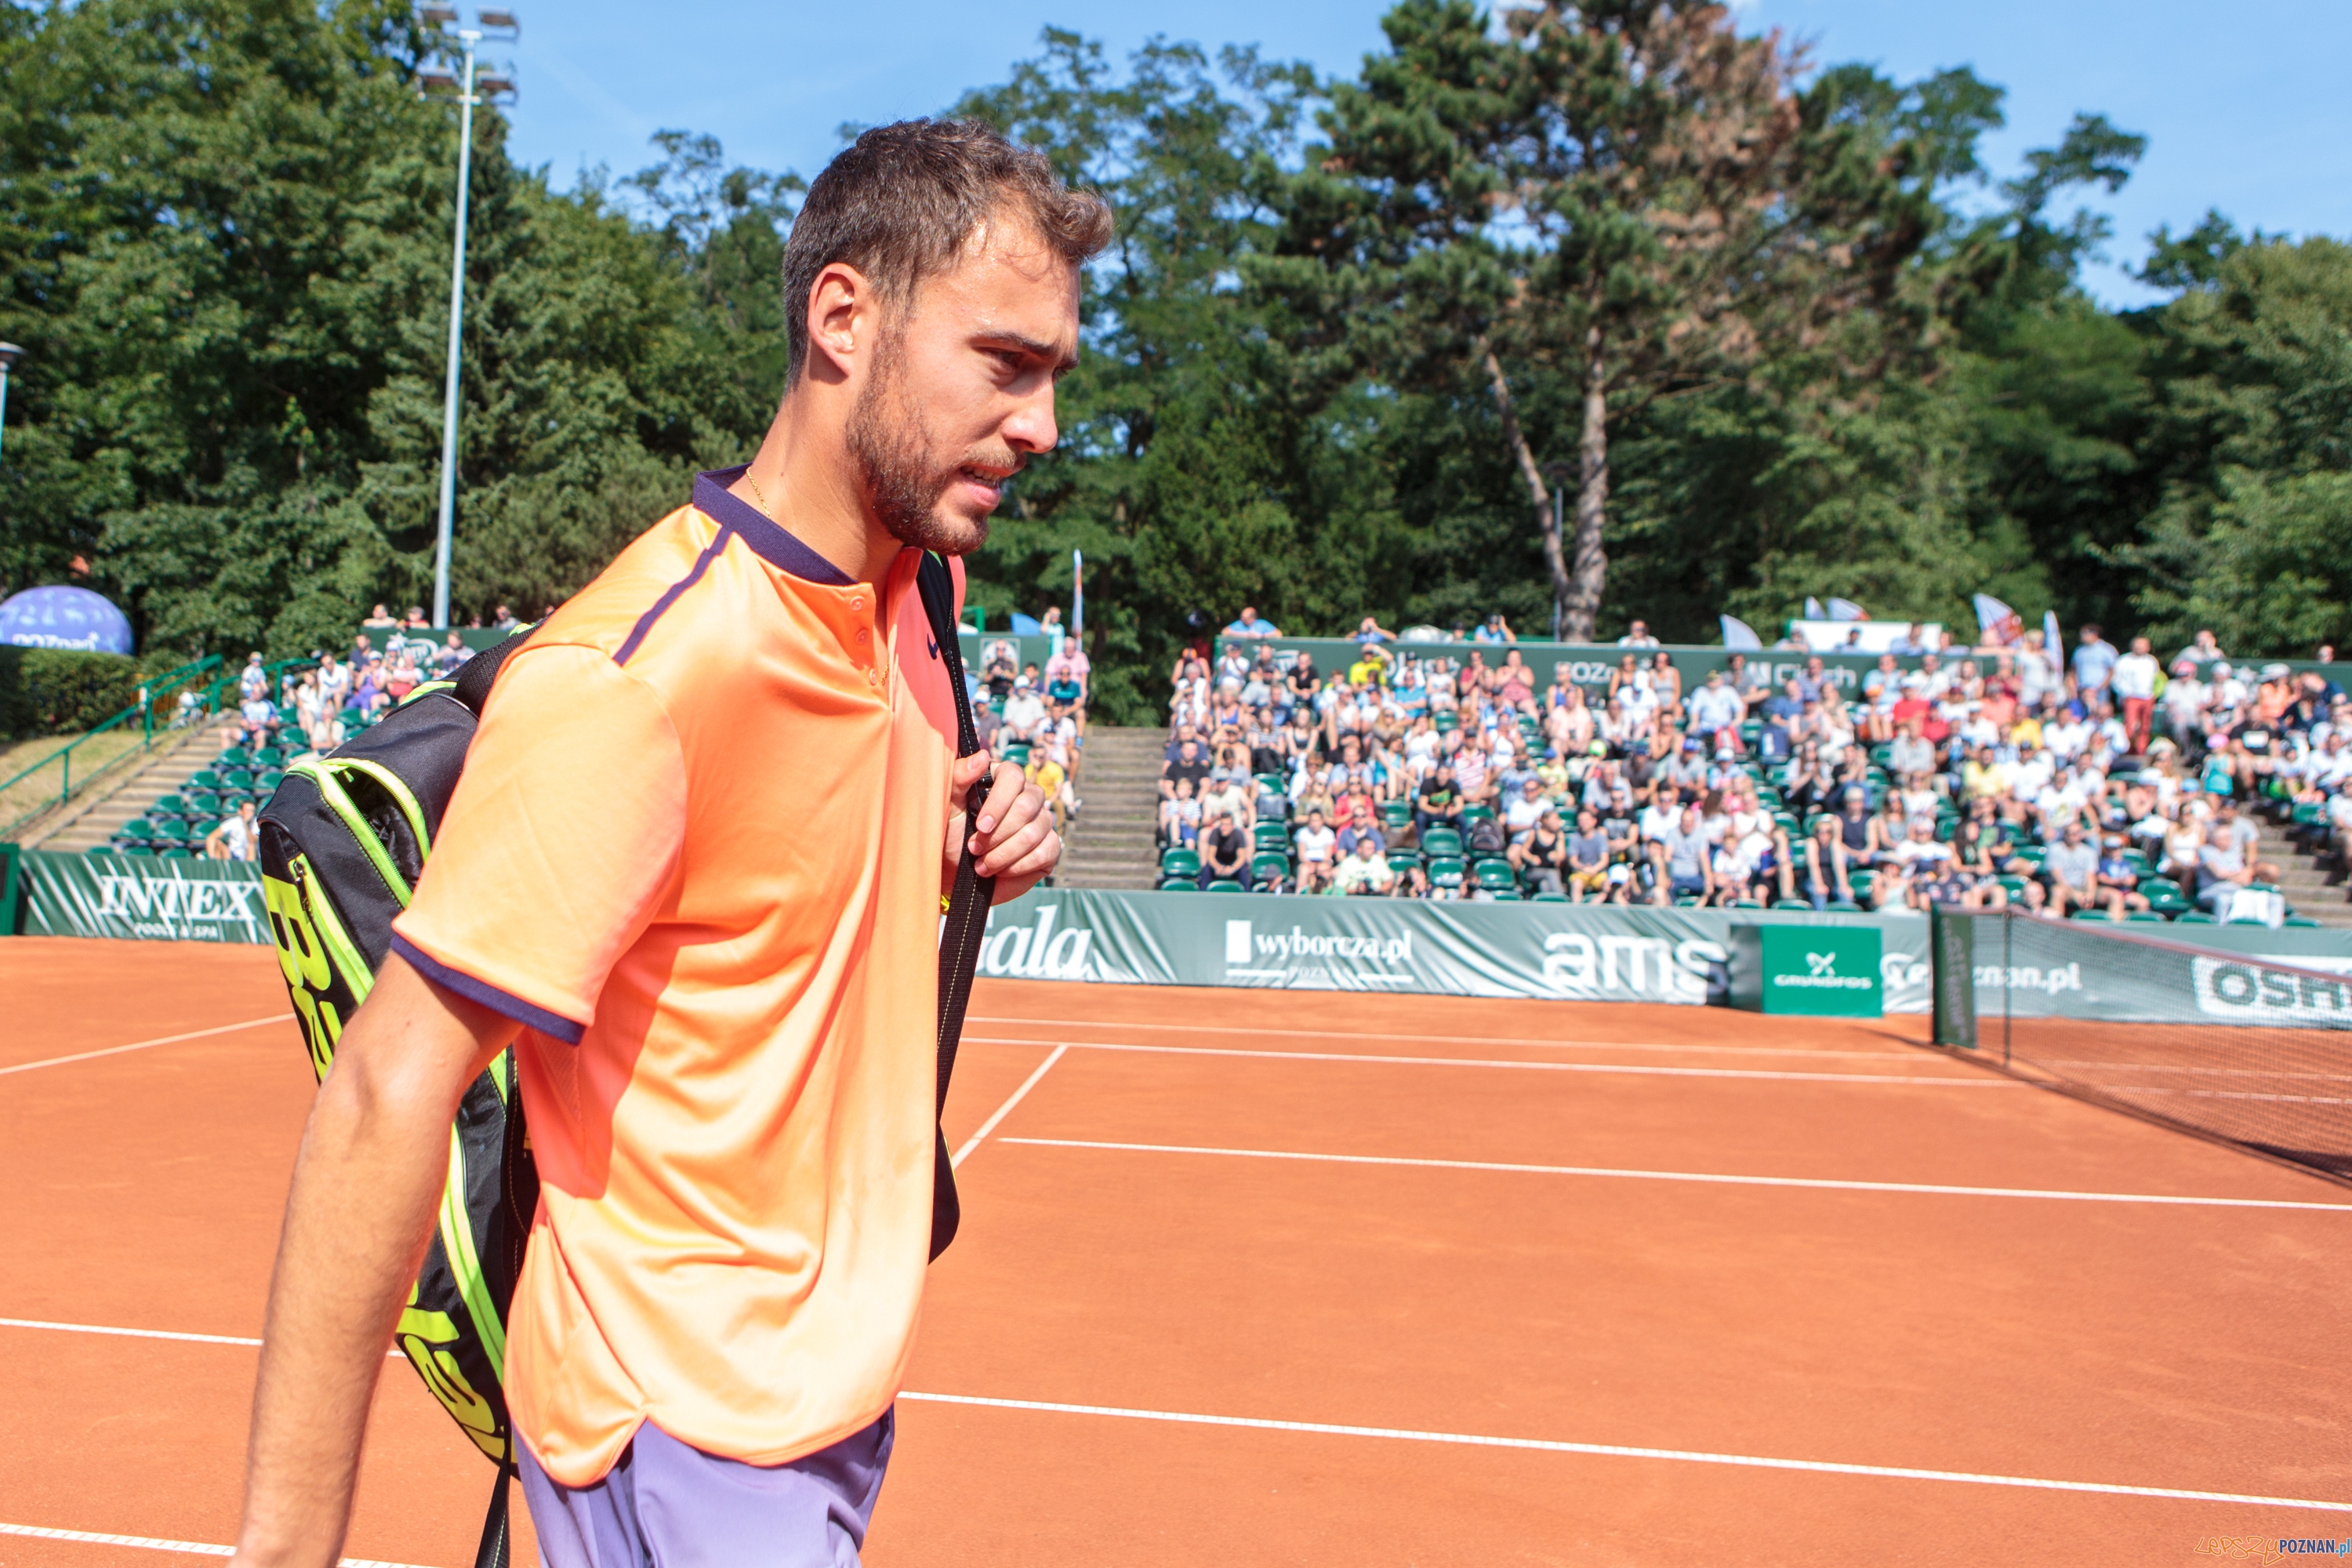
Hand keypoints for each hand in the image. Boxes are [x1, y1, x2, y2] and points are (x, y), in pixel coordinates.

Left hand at [948, 750, 1060, 902]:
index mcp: (1004, 779)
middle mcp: (1029, 796)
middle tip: (975, 849)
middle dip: (997, 834)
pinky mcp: (1050, 847)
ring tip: (983, 864)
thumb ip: (960, 777)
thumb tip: (982, 757)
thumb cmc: (953, 833)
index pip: (1014, 776)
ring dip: (1003, 854)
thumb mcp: (948, 805)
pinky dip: (1017, 867)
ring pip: (1033, 833)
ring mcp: (1043, 821)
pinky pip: (1043, 853)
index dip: (999, 803)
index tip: (980, 826)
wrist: (958, 871)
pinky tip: (1001, 871)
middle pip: (1026, 806)